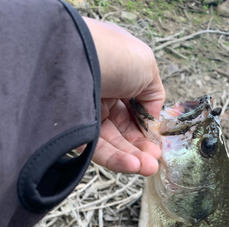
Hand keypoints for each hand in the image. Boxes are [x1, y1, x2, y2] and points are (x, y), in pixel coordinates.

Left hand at [83, 18, 164, 175]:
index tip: (157, 142)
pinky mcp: (72, 131)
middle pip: (124, 129)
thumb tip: (152, 120)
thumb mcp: (147, 68)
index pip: (133, 108)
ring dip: (133, 157)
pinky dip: (116, 160)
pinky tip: (133, 166)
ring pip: (112, 142)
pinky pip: (96, 149)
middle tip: (154, 162)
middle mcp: (99, 93)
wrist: (76, 57)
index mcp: (116, 75)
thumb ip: (154, 96)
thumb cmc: (114, 55)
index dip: (146, 127)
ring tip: (148, 168)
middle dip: (142, 147)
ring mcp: (85, 113)